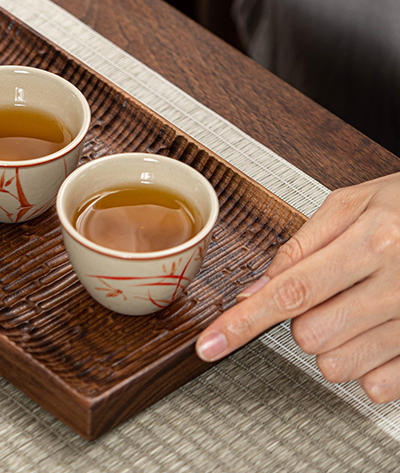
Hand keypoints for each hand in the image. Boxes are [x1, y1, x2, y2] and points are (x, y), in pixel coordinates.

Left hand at [195, 172, 399, 402]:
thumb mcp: (352, 204)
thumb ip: (301, 244)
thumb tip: (256, 286)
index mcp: (371, 241)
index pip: (289, 290)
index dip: (242, 321)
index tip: (210, 343)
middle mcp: (397, 284)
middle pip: (309, 334)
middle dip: (303, 319)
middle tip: (329, 291)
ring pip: (338, 365)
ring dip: (332, 343)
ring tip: (353, 310)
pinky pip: (378, 386)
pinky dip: (366, 367)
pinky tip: (375, 333)